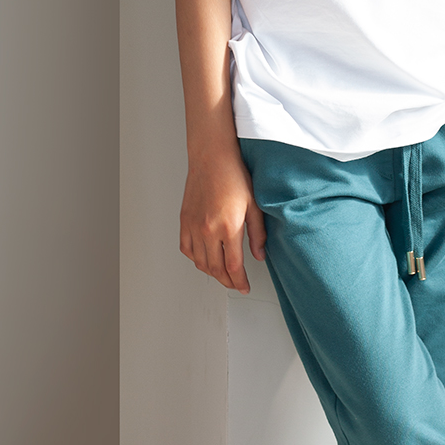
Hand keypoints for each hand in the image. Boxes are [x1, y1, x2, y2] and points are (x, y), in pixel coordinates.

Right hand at [180, 149, 266, 293]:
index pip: (233, 266)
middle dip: (227, 281)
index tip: (244, 286)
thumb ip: (257, 234)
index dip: (239, 281)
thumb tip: (259, 255)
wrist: (211, 158)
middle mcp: (208, 230)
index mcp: (228, 227)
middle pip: (215, 269)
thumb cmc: (233, 176)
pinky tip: (204, 258)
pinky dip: (195, 259)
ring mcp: (193, 226)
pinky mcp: (185, 221)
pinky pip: (187, 249)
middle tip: (235, 284)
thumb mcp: (254, 205)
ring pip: (200, 262)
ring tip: (222, 274)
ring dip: (211, 273)